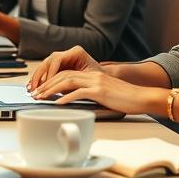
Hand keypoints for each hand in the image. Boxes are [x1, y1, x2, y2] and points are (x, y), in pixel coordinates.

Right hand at [26, 45, 103, 91]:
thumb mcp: (88, 80)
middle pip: (48, 61)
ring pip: (45, 65)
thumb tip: (58, 90)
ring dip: (37, 77)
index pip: (57, 60)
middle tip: (34, 87)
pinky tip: (35, 86)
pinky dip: (41, 79)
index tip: (46, 85)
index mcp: (76, 52)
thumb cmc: (101, 80)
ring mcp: (64, 58)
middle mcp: (68, 53)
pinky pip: (48, 71)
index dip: (49, 73)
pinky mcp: (62, 66)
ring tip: (31, 88)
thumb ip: (73, 83)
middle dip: (39, 75)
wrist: (107, 80)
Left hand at [28, 68, 161, 114]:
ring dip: (51, 90)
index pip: (66, 74)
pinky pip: (79, 92)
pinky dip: (66, 98)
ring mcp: (96, 82)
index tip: (41, 89)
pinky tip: (57, 103)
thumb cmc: (126, 99)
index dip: (51, 81)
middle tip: (35, 94)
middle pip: (63, 76)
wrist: (144, 97)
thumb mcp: (105, 94)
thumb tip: (74, 102)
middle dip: (46, 85)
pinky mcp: (100, 91)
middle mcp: (92, 75)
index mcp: (92, 75)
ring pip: (67, 82)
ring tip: (41, 98)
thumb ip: (90, 94)